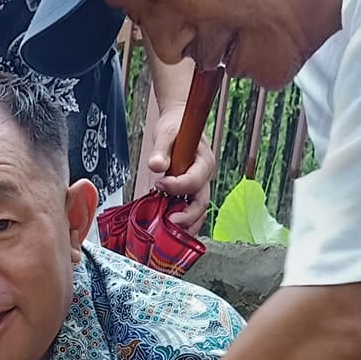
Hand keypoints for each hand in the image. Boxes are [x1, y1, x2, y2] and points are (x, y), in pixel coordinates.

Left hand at [142, 103, 215, 236]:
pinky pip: (188, 210)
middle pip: (201, 203)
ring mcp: (198, 186)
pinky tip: (166, 228)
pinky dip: (180, 221)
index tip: (160, 185)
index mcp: (204, 161)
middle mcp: (204, 177)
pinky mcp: (189, 192)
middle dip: (187, 217)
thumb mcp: (166, 132)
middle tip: (169, 223)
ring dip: (185, 224)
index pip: (194, 180)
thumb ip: (161, 149)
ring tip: (169, 235)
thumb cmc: (176, 126)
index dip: (177, 186)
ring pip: (197, 211)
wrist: (179, 124)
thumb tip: (156, 165)